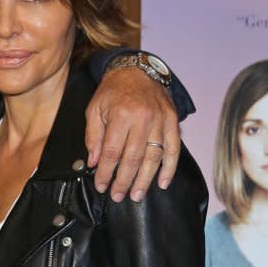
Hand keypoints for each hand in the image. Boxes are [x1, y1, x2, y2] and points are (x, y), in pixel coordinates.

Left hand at [85, 67, 179, 202]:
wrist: (136, 70)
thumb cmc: (112, 91)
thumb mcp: (94, 109)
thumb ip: (93, 136)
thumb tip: (94, 162)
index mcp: (121, 115)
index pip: (113, 152)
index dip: (106, 172)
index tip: (101, 185)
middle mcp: (143, 118)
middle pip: (133, 158)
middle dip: (124, 180)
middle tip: (117, 196)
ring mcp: (161, 120)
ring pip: (154, 157)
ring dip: (145, 179)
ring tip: (136, 195)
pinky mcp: (173, 121)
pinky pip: (173, 149)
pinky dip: (169, 168)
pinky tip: (162, 183)